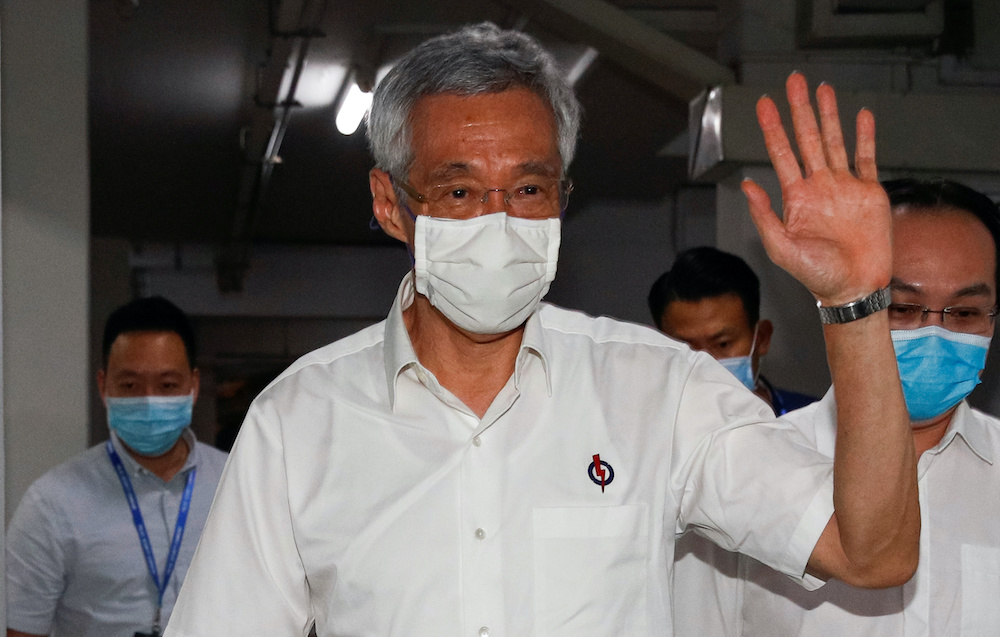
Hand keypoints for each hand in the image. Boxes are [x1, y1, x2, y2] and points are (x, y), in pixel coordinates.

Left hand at [742, 73, 890, 305]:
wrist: (853, 288)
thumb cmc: (816, 275)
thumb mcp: (781, 247)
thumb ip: (763, 215)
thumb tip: (746, 185)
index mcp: (796, 197)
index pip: (781, 153)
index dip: (772, 128)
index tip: (763, 104)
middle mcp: (818, 187)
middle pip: (807, 138)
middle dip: (799, 110)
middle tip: (793, 82)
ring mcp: (843, 187)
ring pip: (835, 141)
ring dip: (828, 115)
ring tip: (822, 89)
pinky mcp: (869, 193)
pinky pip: (866, 158)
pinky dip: (865, 136)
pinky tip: (861, 115)